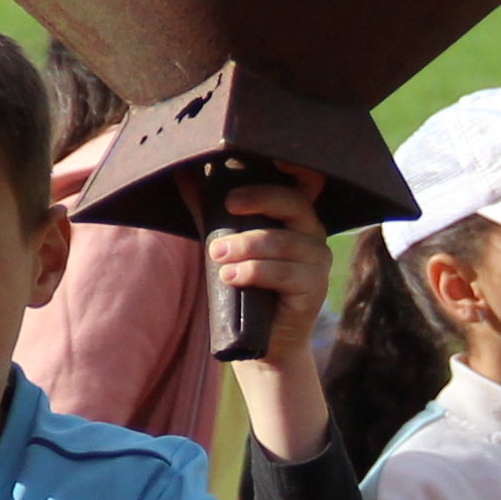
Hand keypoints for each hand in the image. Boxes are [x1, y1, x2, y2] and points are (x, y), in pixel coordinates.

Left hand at [214, 172, 339, 461]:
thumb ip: (208, 209)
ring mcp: (318, 262)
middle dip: (258, 201)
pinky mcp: (313, 289)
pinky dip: (254, 272)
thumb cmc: (244, 286)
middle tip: (225, 206)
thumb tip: (183, 174)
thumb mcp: (225, 241)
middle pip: (293, 204)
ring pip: (284, 243)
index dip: (295, 167)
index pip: (305, 182)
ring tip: (217, 256)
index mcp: (296, 217)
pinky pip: (284, 274)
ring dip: (246, 246)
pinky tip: (231, 277)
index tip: (270, 159)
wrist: (261, 340)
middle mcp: (313, 234)